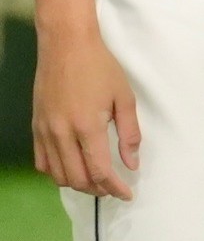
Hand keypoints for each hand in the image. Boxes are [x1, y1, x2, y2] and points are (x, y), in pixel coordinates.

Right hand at [33, 25, 139, 199]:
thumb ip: (130, 134)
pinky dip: (57, 173)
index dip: (115, 188)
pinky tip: (72, 167)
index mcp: (87, 127)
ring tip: (96, 181)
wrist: (66, 46)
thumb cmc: (101, 68)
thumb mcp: (124, 98)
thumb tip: (132, 164)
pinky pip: (42, 162)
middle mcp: (62, 134)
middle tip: (114, 188)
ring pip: (57, 175)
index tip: (128, 194)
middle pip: (77, 179)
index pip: (100, 171)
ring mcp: (45, 132)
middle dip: (98, 190)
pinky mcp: (35, 128)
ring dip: (78, 184)